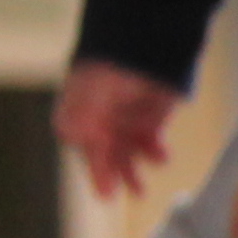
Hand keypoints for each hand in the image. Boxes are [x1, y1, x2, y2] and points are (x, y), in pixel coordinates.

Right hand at [58, 61, 185, 201]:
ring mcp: (126, 119)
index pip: (86, 150)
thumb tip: (103, 192)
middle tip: (131, 193)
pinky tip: (160, 157)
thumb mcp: (86, 116)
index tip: (108, 192)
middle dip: (119, 175)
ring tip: (141, 189)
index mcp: (78, 116)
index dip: (97, 170)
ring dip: (135, 171)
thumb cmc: (103, 76)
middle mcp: (101, 120)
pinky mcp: (152, 117)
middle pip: (108, 156)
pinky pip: (152, 143)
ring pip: (130, 154)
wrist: (138, 45)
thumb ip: (92, 152)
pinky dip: (155, 153)